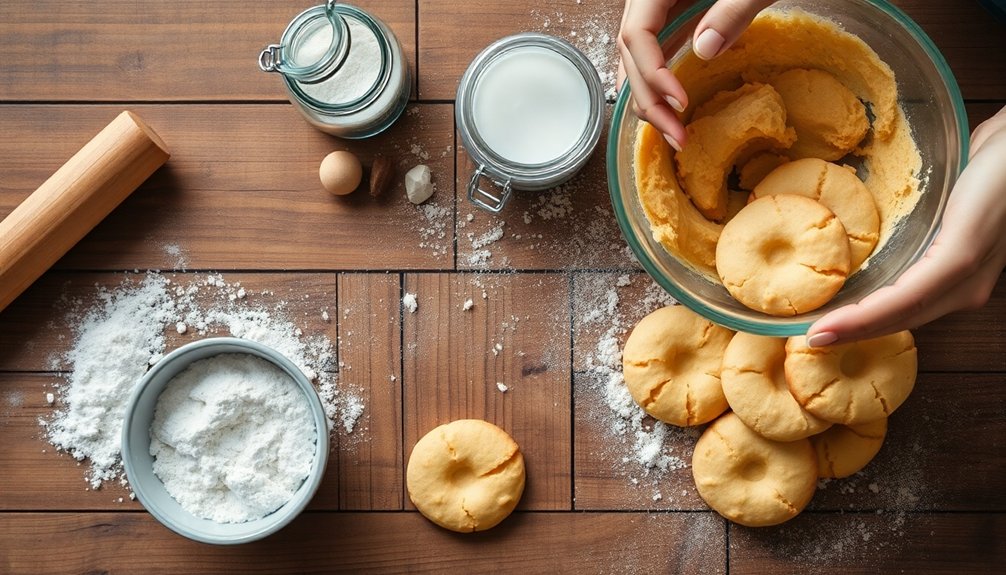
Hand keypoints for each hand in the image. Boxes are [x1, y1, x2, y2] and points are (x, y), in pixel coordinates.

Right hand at [616, 0, 775, 149]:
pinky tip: (669, 109)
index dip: (653, 73)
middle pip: (631, 53)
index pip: (637, 33)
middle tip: (676, 136)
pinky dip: (660, 84)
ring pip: (637, 58)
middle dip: (649, 100)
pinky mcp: (677, 15)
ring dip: (651, 99)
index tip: (680, 102)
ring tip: (674, 133)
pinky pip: (657, 52)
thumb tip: (704, 51)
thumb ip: (732, 9)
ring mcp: (660, 7)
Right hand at [807, 105, 1005, 345]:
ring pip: (901, 315)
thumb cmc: (1005, 154)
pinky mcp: (961, 258)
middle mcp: (970, 284)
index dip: (866, 321)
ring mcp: (967, 274)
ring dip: (853, 331)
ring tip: (813, 338)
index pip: (910, 305)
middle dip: (853, 334)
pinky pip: (906, 296)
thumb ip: (936, 197)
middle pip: (903, 319)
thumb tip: (906, 187)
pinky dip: (866, 314)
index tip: (825, 328)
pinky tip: (835, 324)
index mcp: (967, 269)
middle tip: (807, 341)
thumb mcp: (960, 182)